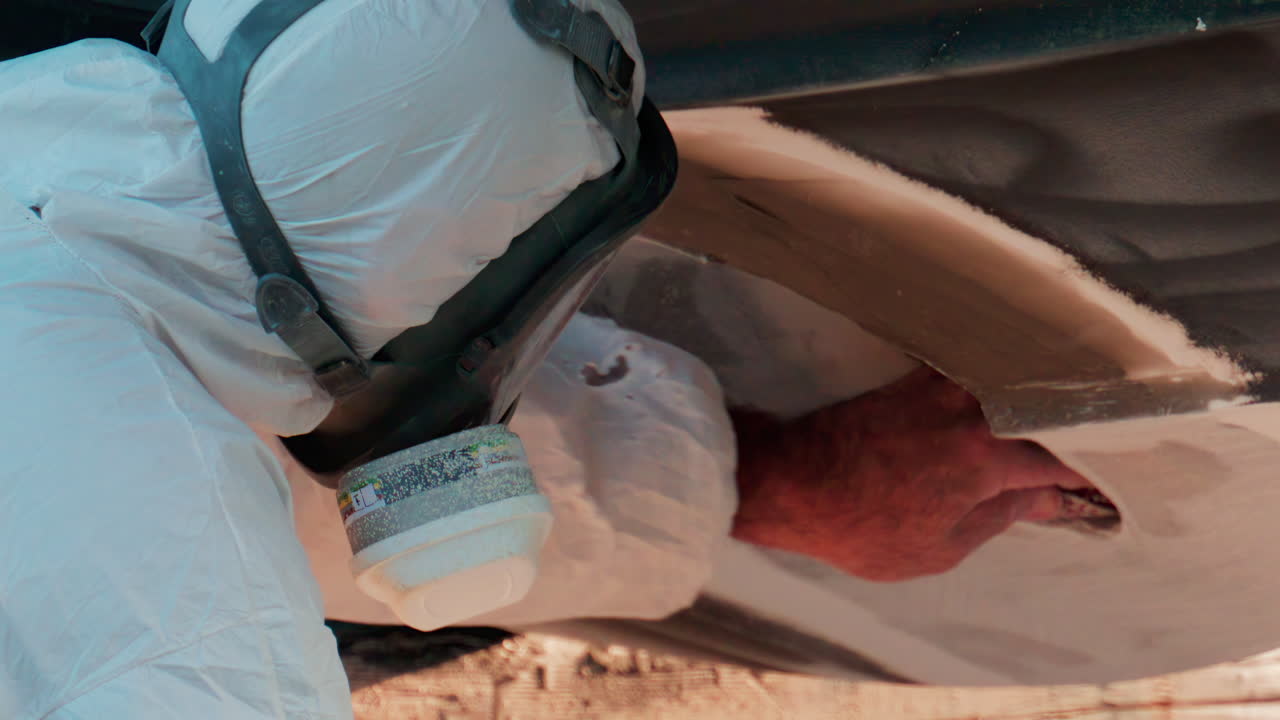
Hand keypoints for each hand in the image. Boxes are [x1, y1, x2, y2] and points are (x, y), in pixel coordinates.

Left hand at [730, 367, 1093, 580]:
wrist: (789, 481)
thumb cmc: (860, 526)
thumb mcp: (942, 545)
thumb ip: (1003, 514)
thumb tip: (1049, 498)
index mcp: (987, 457)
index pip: (1068, 457)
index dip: (1102, 470)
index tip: (1125, 480)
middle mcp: (972, 409)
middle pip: (1053, 405)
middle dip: (1089, 422)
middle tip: (1122, 437)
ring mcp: (943, 384)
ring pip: (1019, 377)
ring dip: (1050, 391)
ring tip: (1080, 406)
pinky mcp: (917, 374)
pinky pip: (978, 366)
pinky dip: (1006, 375)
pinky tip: (1020, 385)